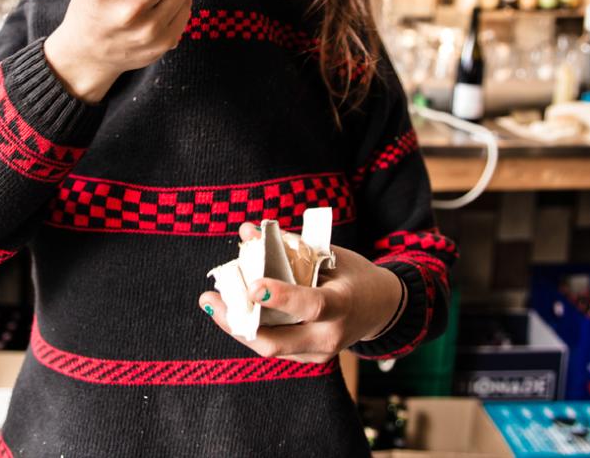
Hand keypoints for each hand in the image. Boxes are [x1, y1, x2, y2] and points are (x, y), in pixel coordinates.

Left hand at [198, 223, 403, 363]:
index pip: (311, 306)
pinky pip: (274, 347)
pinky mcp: (308, 359)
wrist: (380, 309)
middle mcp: (330, 336)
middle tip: (209, 299)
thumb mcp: (328, 252)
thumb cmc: (352, 274)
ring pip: (269, 348)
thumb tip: (246, 231)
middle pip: (276, 342)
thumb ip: (287, 244)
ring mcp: (318, 353)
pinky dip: (251, 328)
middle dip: (237, 323)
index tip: (253, 286)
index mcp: (342, 305)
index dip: (282, 297)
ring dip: (236, 326)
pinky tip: (233, 310)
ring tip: (212, 302)